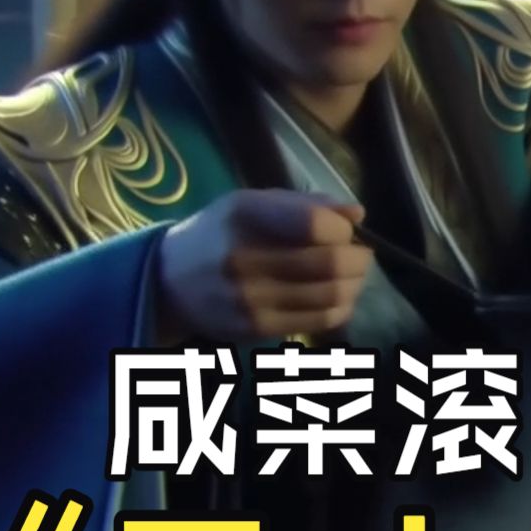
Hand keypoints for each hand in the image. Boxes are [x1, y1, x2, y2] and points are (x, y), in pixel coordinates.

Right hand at [155, 190, 370, 341]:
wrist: (170, 280)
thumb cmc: (221, 233)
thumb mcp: (252, 202)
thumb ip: (306, 204)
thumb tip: (357, 213)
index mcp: (244, 215)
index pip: (315, 224)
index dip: (343, 229)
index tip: (345, 230)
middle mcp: (243, 257)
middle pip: (330, 262)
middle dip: (358, 259)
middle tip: (361, 256)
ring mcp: (248, 298)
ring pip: (331, 294)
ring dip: (354, 284)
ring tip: (353, 277)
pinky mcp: (255, 328)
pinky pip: (318, 320)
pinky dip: (340, 308)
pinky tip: (339, 298)